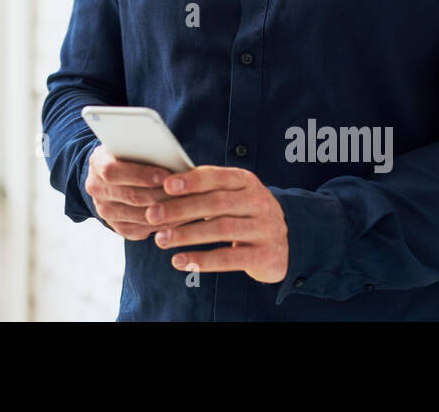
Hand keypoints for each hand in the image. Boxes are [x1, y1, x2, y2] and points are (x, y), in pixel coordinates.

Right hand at [83, 144, 186, 240]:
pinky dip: (166, 225)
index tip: (165, 175)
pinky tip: (183, 217)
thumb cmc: (130, 155)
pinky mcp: (120, 228)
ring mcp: (107, 212)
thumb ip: (144, 149)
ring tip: (190, 205)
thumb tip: (170, 158)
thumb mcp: (131, 145)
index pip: (113, 171)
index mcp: (98, 164)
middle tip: (186, 193)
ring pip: (141, 216)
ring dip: (167, 212)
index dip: (140, 174)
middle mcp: (97, 190)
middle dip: (161, 195)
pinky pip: (145, 230)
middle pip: (131, 196)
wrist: (113, 176)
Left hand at [145, 165, 288, 283]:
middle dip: (180, 209)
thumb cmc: (245, 213)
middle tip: (152, 215)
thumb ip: (206, 188)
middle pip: (215, 203)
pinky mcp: (264, 255)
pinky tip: (180, 261)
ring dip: (186, 234)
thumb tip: (163, 186)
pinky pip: (229, 258)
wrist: (286, 242)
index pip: (217, 176)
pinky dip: (202, 260)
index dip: (192, 181)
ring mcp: (264, 228)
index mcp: (247, 181)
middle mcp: (258, 201)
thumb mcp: (233, 194)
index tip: (166, 186)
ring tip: (160, 240)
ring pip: (220, 229)